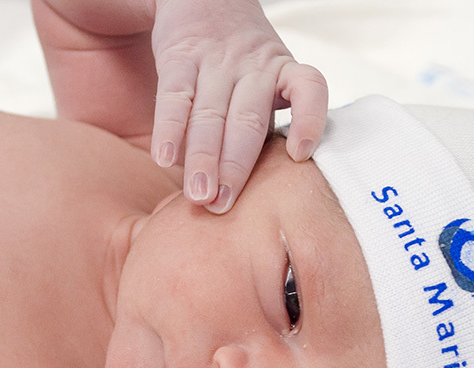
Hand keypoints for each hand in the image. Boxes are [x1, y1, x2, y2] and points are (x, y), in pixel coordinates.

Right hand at [150, 0, 326, 213]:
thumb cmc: (241, 62)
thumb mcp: (268, 81)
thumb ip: (265, 126)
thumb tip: (261, 196)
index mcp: (283, 72)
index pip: (308, 88)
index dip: (308, 120)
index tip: (299, 154)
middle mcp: (253, 66)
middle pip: (248, 119)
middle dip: (236, 167)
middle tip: (224, 205)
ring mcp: (216, 61)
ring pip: (211, 113)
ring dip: (204, 158)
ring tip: (199, 196)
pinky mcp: (179, 56)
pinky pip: (175, 96)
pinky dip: (170, 129)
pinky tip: (165, 159)